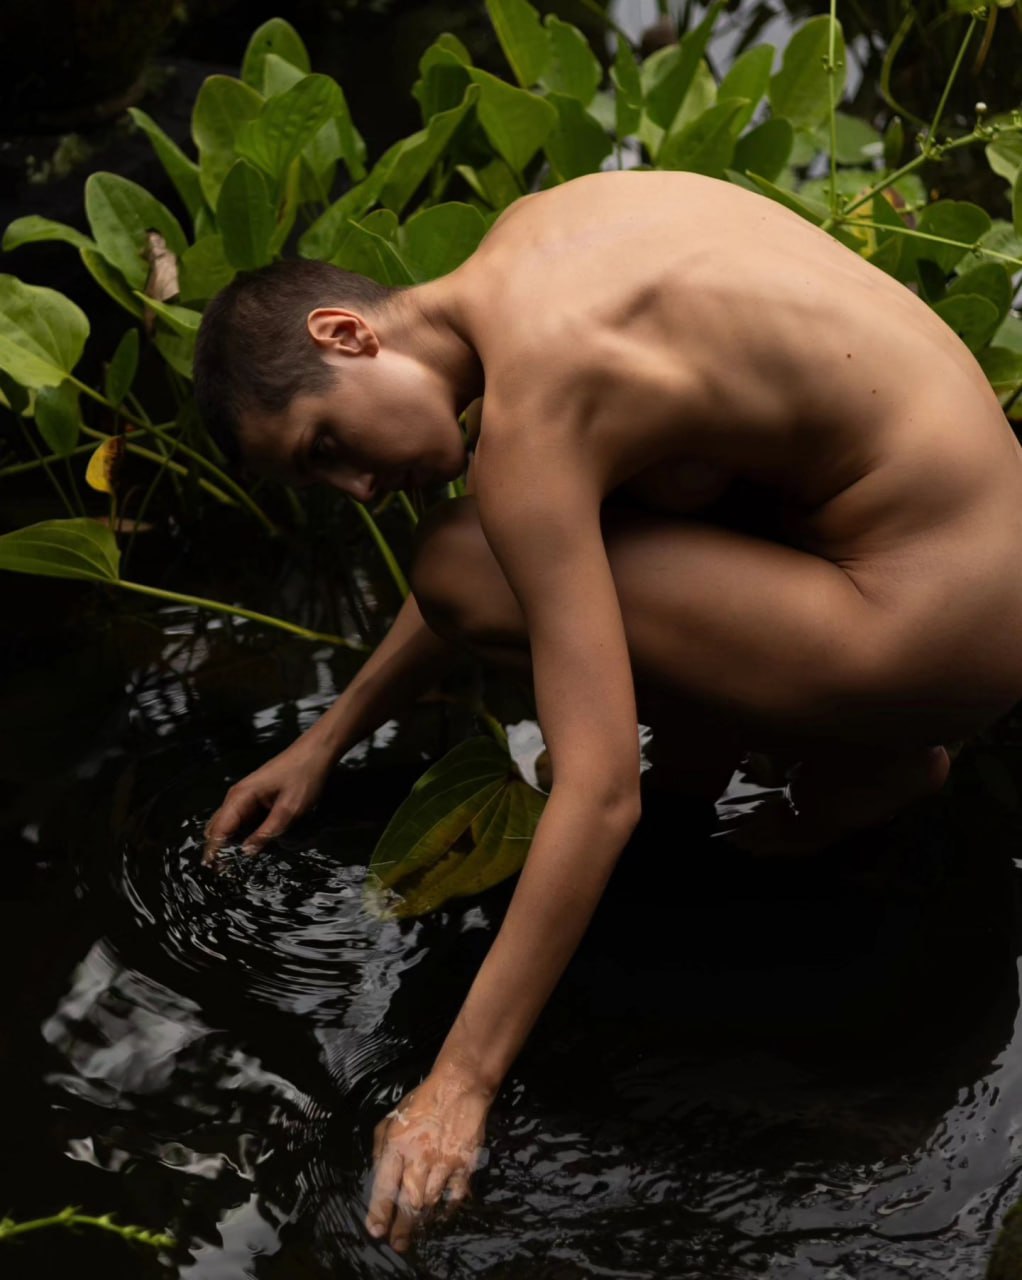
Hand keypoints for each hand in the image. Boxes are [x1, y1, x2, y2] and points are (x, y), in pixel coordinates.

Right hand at [203, 735, 335, 862]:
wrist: (315, 752)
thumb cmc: (304, 776)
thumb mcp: (289, 808)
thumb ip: (267, 832)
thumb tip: (246, 852)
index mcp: (240, 797)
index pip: (218, 830)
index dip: (214, 852)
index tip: (216, 871)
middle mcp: (236, 796)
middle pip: (217, 828)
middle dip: (218, 850)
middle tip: (225, 872)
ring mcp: (244, 796)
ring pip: (227, 825)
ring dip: (227, 843)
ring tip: (233, 865)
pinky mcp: (254, 798)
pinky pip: (239, 820)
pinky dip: (239, 834)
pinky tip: (247, 846)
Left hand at [366, 1071, 490, 1252]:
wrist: (459, 1087)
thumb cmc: (421, 1102)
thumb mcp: (391, 1118)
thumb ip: (380, 1148)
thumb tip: (377, 1177)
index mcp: (397, 1144)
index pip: (385, 1186)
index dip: (380, 1212)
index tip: (376, 1231)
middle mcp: (419, 1157)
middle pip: (408, 1202)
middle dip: (402, 1227)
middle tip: (398, 1243)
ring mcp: (444, 1162)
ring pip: (430, 1202)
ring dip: (422, 1218)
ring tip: (416, 1229)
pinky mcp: (464, 1164)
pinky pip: (455, 1196)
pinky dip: (447, 1209)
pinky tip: (440, 1214)